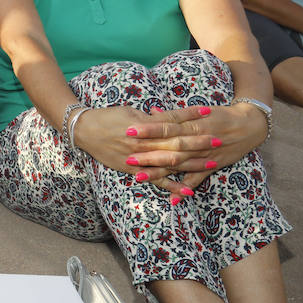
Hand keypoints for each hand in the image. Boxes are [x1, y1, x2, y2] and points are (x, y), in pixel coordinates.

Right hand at [78, 104, 265, 197]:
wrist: (83, 130)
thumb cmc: (107, 117)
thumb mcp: (130, 112)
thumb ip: (151, 118)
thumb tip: (168, 118)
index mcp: (143, 125)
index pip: (172, 120)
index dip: (191, 116)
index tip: (209, 112)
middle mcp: (143, 142)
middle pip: (176, 142)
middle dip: (199, 141)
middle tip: (219, 139)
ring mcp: (139, 158)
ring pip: (170, 162)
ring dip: (192, 163)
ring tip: (212, 162)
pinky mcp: (133, 170)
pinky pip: (156, 180)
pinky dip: (172, 186)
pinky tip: (188, 191)